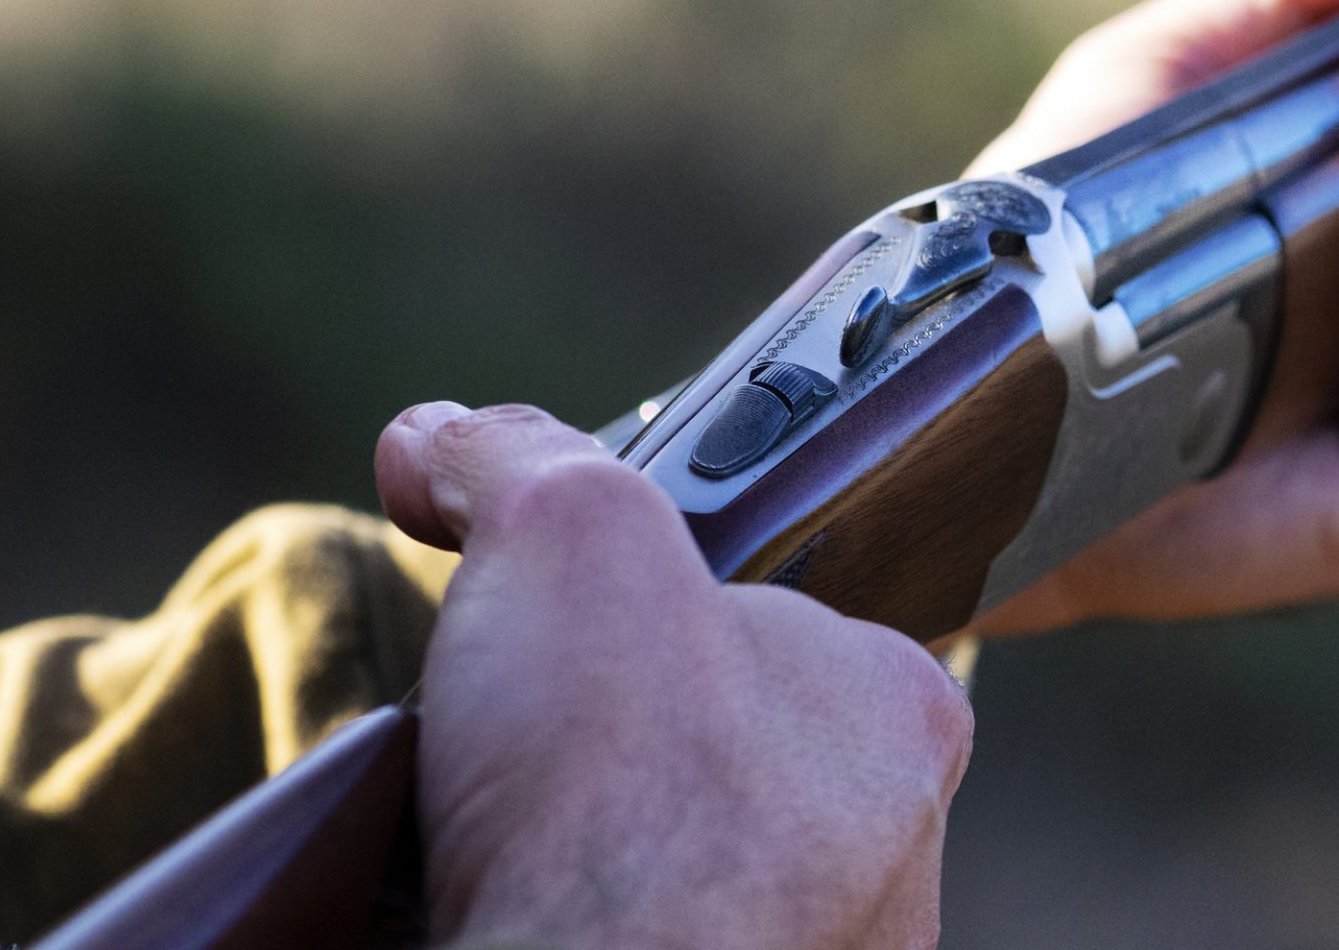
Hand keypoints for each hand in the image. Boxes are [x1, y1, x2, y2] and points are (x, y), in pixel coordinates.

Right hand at [374, 403, 971, 948]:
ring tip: (520, 826)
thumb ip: (515, 454)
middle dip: (638, 733)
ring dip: (614, 841)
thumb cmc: (618, 783)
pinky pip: (664, 939)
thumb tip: (438, 438)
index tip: (601, 622)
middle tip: (546, 731)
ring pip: (707, 864)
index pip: (796, 622)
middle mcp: (897, 850)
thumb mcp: (566, 529)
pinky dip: (591, 918)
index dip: (680, 604)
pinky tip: (527, 903)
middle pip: (741, 746)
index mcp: (900, 709)